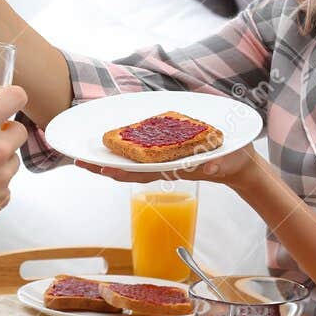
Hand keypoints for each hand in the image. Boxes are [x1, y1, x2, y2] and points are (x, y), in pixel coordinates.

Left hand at [71, 144, 266, 191]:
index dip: (124, 172)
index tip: (103, 169)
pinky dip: (123, 150)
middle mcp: (164, 166)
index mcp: (176, 168)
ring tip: (84, 156)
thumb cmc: (233, 161)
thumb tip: (207, 167)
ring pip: (130, 163)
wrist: (237, 164)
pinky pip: (140, 154)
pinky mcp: (166, 154)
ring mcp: (163, 161)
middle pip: (129, 169)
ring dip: (108, 160)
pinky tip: (110, 144)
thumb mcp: (228, 161)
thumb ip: (218, 164)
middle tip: (78, 161)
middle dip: (104, 166)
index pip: (145, 172)